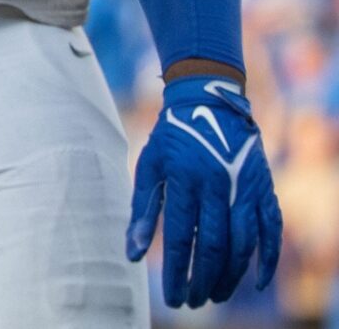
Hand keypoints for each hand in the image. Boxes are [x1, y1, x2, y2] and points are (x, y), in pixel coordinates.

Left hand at [127, 76, 282, 308]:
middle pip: (212, 246)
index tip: (172, 298)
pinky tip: (254, 282)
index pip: (179, 238)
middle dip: (202, 280)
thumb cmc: (171, 138)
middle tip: (194, 302)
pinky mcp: (263, 189)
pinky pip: (271, 230)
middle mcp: (216, 186)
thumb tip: (132, 254)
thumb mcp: (149, 167)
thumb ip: (141, 211)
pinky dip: (266, 259)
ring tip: (215, 296)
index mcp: (183, 180)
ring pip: (242, 244)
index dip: (176, 272)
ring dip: (230, 276)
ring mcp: (243, 188)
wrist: (209, 102)